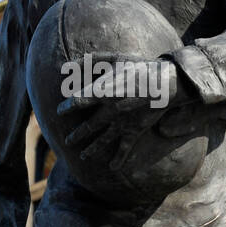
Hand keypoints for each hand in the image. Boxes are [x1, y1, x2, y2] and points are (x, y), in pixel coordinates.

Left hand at [56, 53, 184, 168]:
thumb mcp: (114, 58)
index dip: (67, 107)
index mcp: (102, 92)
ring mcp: (122, 123)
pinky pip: (125, 148)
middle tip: (67, 142)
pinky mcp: (135, 130)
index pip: (78, 102)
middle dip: (76, 135)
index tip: (60, 111)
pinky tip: (113, 168)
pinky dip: (119, 159)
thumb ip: (89, 61)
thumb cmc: (139, 67)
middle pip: (88, 126)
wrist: (165, 83)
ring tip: (82, 156)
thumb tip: (65, 68)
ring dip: (91, 149)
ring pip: (103, 140)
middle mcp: (109, 110)